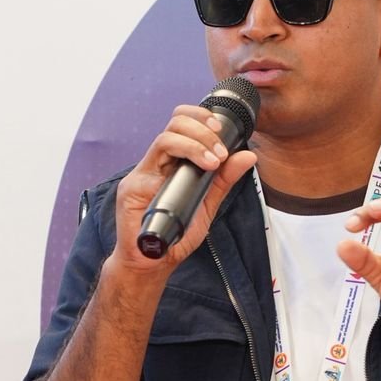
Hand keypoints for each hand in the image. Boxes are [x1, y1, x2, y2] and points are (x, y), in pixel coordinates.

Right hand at [109, 105, 256, 279]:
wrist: (153, 263)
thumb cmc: (176, 235)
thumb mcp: (208, 204)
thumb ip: (224, 179)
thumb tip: (247, 155)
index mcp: (172, 163)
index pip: (182, 124)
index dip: (201, 118)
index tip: (223, 130)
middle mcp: (157, 163)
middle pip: (174, 123)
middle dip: (202, 129)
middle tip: (221, 150)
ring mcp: (143, 173)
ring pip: (165, 137)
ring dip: (195, 142)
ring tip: (214, 160)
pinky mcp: (133, 186)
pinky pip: (153, 160)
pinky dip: (181, 155)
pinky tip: (199, 167)